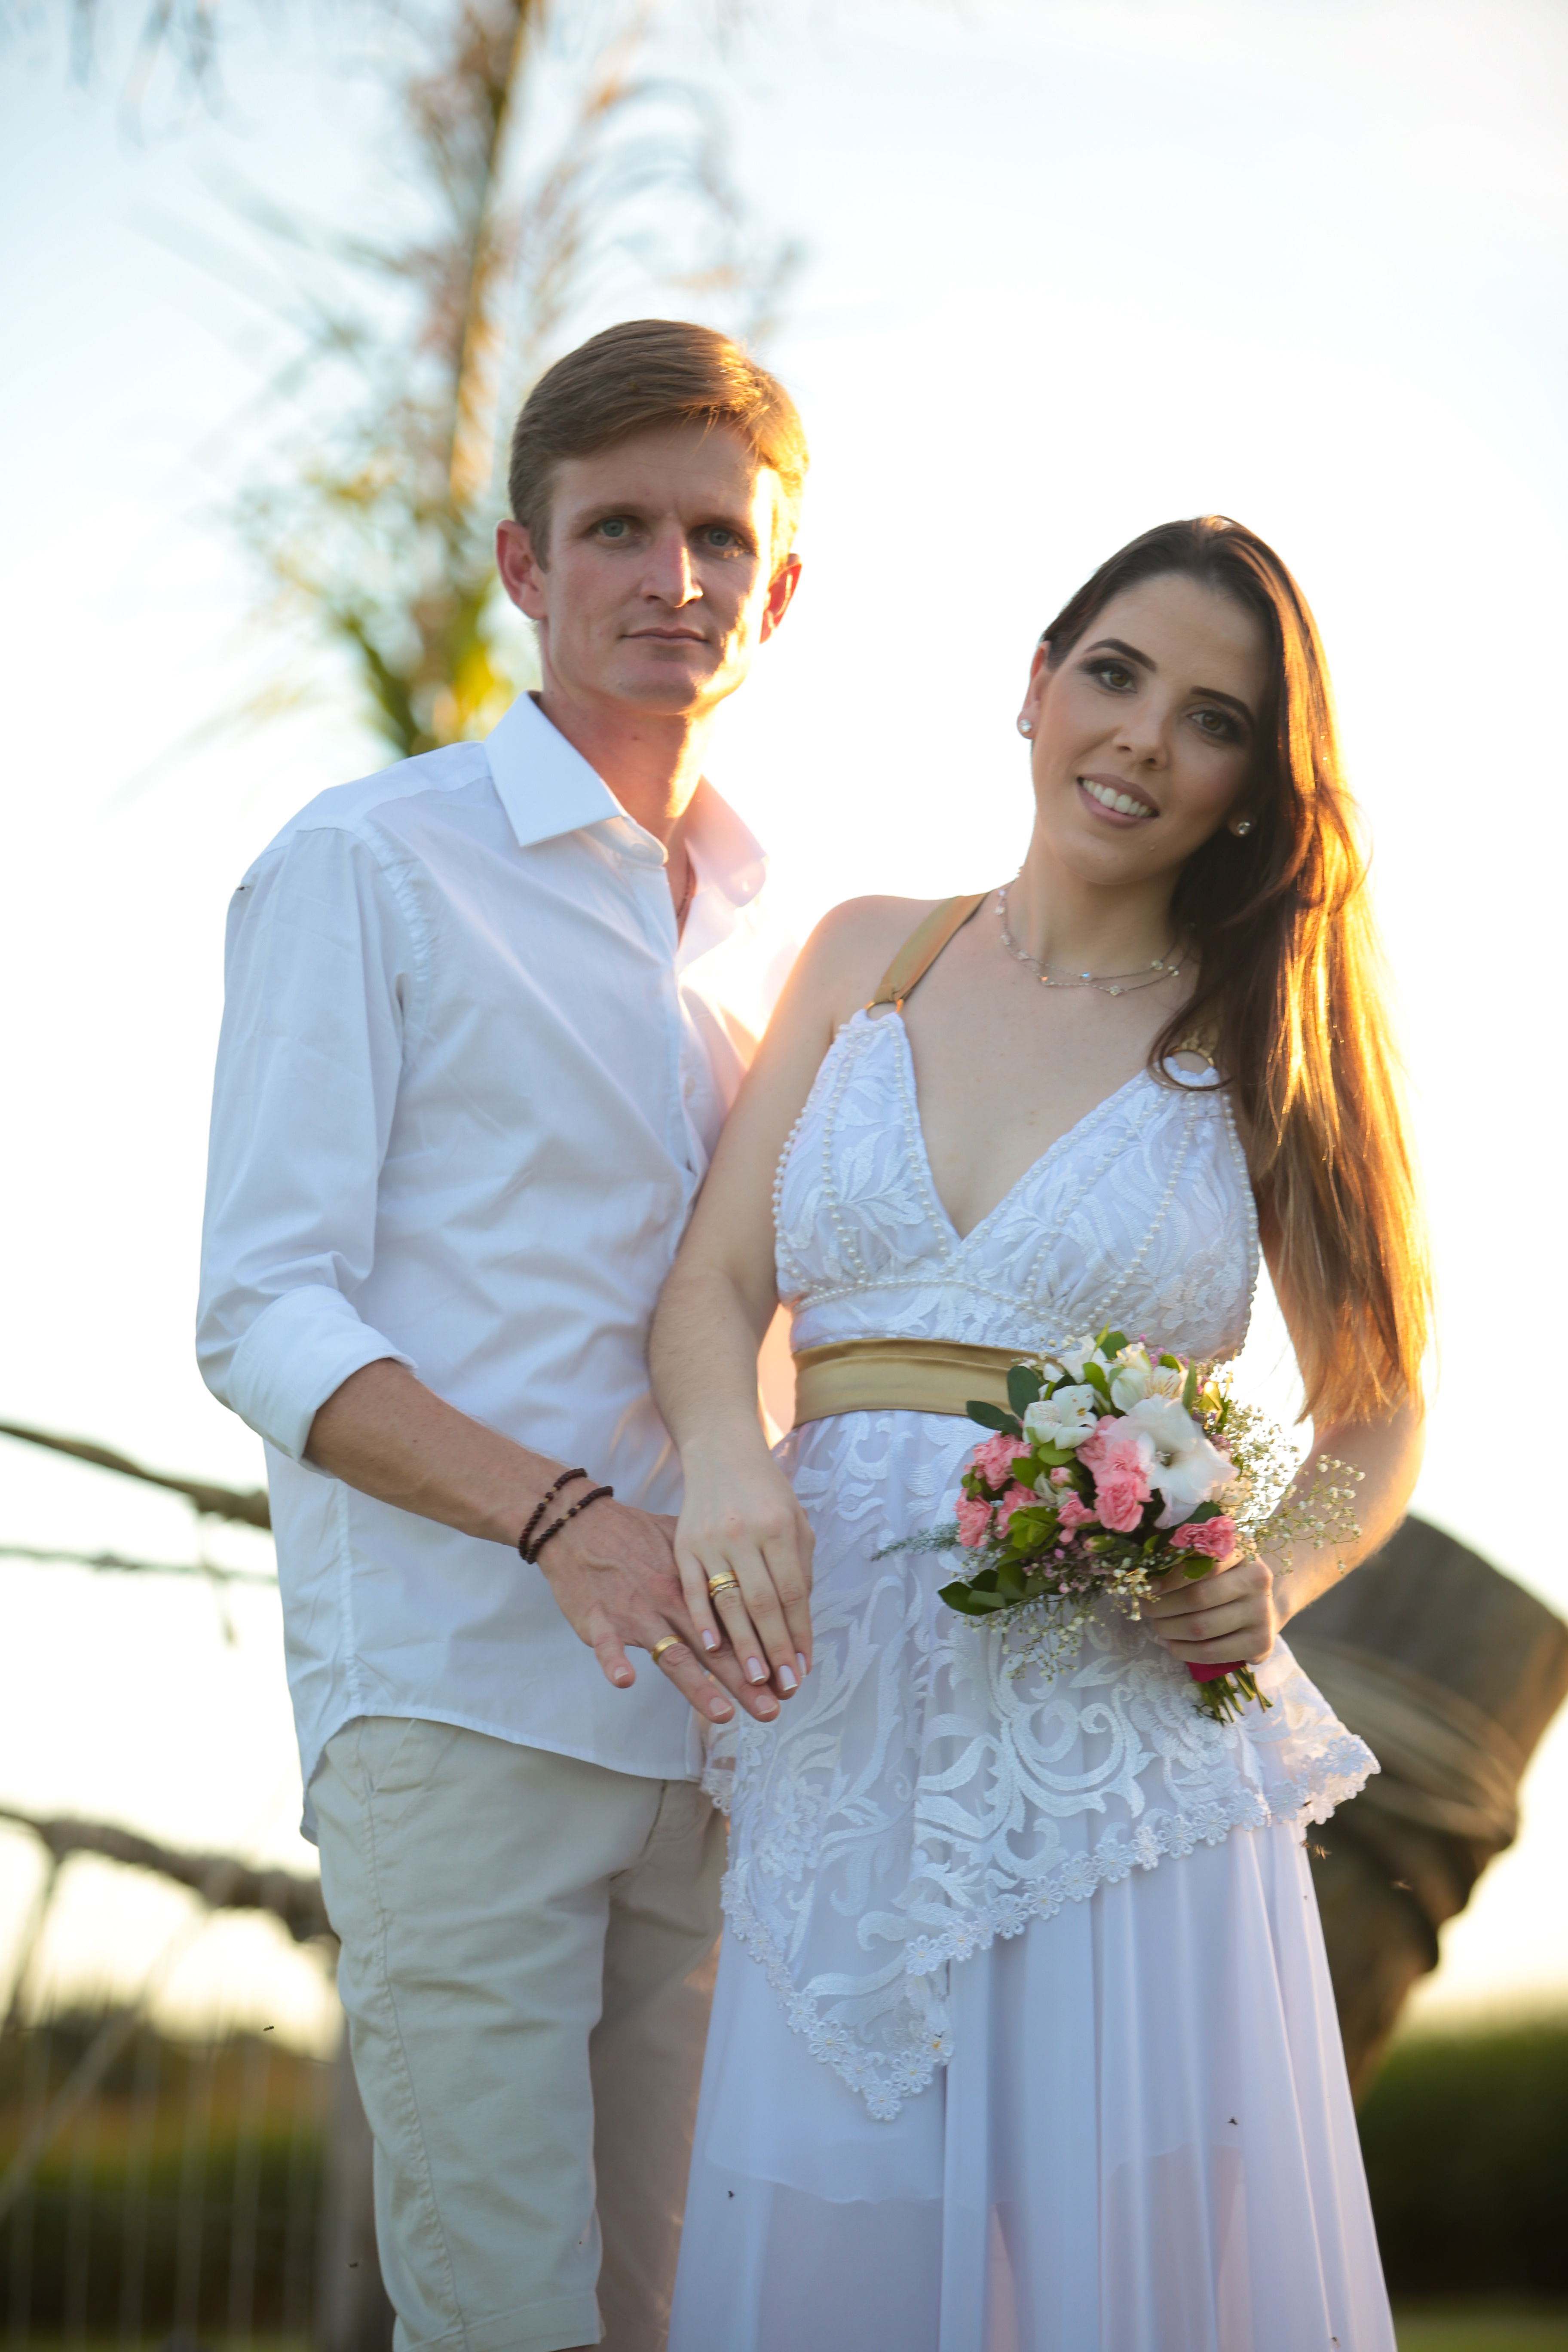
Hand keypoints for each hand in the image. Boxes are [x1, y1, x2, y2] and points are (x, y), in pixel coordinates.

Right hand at [534, 1495, 780, 1726]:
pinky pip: (606, 1644)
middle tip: (772, 1710)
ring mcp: (635, 1613)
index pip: (736, 1626)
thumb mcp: (682, 1543)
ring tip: (723, 1713)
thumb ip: (713, 1568)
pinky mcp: (598, 1620)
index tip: (787, 1680)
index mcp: (694, 1586)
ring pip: (671, 1654)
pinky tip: (625, 1680)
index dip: (762, 1654)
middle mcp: (670, 1602)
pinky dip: (614, 1661)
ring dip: (698, 1686)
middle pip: (714, 1649)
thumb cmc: (633, 1535)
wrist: (580, 1524)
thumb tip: (753, 1580)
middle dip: (744, 1681)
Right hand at [673, 1443, 814, 1699]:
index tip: (803, 1668)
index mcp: (778, 1527)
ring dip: (742, 1647)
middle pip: (763, 1604)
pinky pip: (691, 1589)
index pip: (793, 1593)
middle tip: (784, 1689)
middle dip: (775, 1650)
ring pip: (728, 1603)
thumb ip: (798, 1566)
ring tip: (755, 1681)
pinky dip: (702, 1621)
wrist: (720, 1452)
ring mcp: (710, 1540)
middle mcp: (744, 1534)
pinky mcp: (683, 1544)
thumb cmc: (765, 1491)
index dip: (799, 1634)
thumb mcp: (794, 1519)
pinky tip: (711, 1650)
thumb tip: (801, 1620)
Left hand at [1141, 1547, 1276, 1669]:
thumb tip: (1141, 1570)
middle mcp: (1258, 1581)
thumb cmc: (1222, 1576)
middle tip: (1145, 1608)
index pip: (1204, 1563)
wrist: (1260, 1604)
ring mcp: (1262, 1614)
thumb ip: (1180, 1554)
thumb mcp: (1208, 1556)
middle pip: (1198, 1598)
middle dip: (1162, 1606)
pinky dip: (1182, 1650)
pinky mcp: (1261, 1643)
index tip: (1148, 1586)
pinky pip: (1211, 1652)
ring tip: (1156, 1626)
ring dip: (1168, 1629)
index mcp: (1243, 1551)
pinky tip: (1169, 1644)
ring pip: (1201, 1627)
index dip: (1170, 1577)